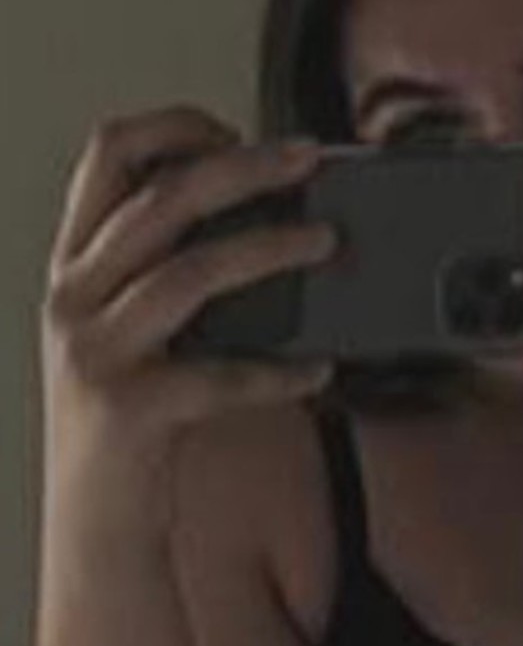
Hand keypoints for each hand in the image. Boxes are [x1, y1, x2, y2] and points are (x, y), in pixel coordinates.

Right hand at [42, 107, 335, 501]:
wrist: (94, 520)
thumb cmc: (132, 415)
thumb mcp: (133, 329)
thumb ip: (172, 273)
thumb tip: (271, 221)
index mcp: (74, 264)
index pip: (106, 154)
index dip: (173, 125)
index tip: (235, 128)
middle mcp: (71, 297)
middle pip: (159, 198)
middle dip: (241, 167)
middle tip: (307, 159)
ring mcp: (95, 352)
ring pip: (187, 273)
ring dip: (268, 249)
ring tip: (326, 241)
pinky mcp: (128, 408)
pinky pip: (216, 377)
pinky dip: (276, 371)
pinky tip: (318, 368)